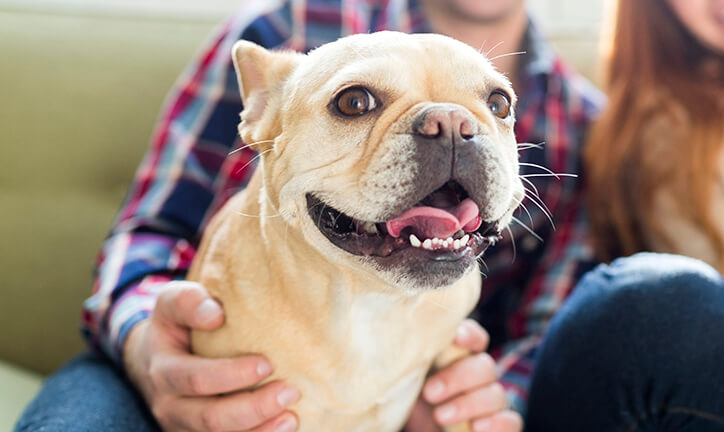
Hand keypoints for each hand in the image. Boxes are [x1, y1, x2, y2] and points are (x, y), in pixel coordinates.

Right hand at [123, 281, 299, 431]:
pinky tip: (283, 427)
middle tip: (289, 391)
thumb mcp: (172, 302)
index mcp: (164, 368)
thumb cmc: (176, 324)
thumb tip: (215, 313)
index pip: (195, 378)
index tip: (267, 364)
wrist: (153, 358)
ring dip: (259, 430)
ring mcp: (182, 425)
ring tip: (291, 416)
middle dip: (252, 408)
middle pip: (210, 416)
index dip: (230, 375)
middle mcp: (169, 403)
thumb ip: (189, 301)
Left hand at [405, 320, 522, 431]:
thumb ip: (413, 362)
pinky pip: (511, 421)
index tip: (456, 339)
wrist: (417, 429)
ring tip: (440, 416)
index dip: (469, 335)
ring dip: (468, 405)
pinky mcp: (500, 424)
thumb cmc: (411, 402)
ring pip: (497, 394)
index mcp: (458, 357)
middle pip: (484, 366)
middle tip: (429, 392)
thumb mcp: (407, 379)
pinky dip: (497, 424)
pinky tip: (477, 428)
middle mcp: (478, 375)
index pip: (474, 338)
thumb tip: (401, 346)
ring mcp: (491, 400)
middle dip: (458, 378)